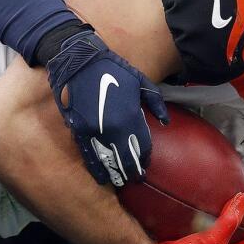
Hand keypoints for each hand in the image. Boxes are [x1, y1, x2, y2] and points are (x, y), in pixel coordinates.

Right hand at [46, 27, 168, 185]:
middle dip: (131, 170)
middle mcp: (113, 128)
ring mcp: (94, 130)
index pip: (141, 146)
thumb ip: (155, 102)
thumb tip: (165, 121)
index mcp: (130, 116)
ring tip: (119, 181)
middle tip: (135, 178)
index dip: (144, 158)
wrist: (80, 62)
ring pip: (107, 160)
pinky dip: (95, 166)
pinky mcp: (77, 129)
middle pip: (125, 158)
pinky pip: (88, 153)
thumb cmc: (112, 69)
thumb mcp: (140, 81)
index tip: (145, 166)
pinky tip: (101, 176)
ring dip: (114, 173)